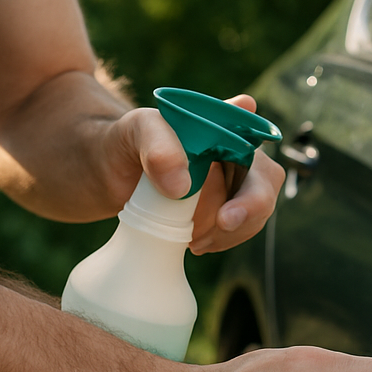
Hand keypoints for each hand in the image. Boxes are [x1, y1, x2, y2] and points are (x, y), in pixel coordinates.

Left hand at [100, 93, 283, 252]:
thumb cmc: (123, 141)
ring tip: (194, 238)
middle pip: (265, 182)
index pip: (257, 141)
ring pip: (254, 212)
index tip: (234, 197)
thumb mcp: (135, 130)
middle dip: (251, 207)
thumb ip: (158, 146)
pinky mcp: (220, 212)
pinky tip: (193, 244)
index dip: (256, 161)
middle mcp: (234, 155)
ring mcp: (230, 186)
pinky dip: (220, 240)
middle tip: (223, 224)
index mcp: (222, 127)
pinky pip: (236, 231)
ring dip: (231, 231)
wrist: (105, 173)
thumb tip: (182, 187)